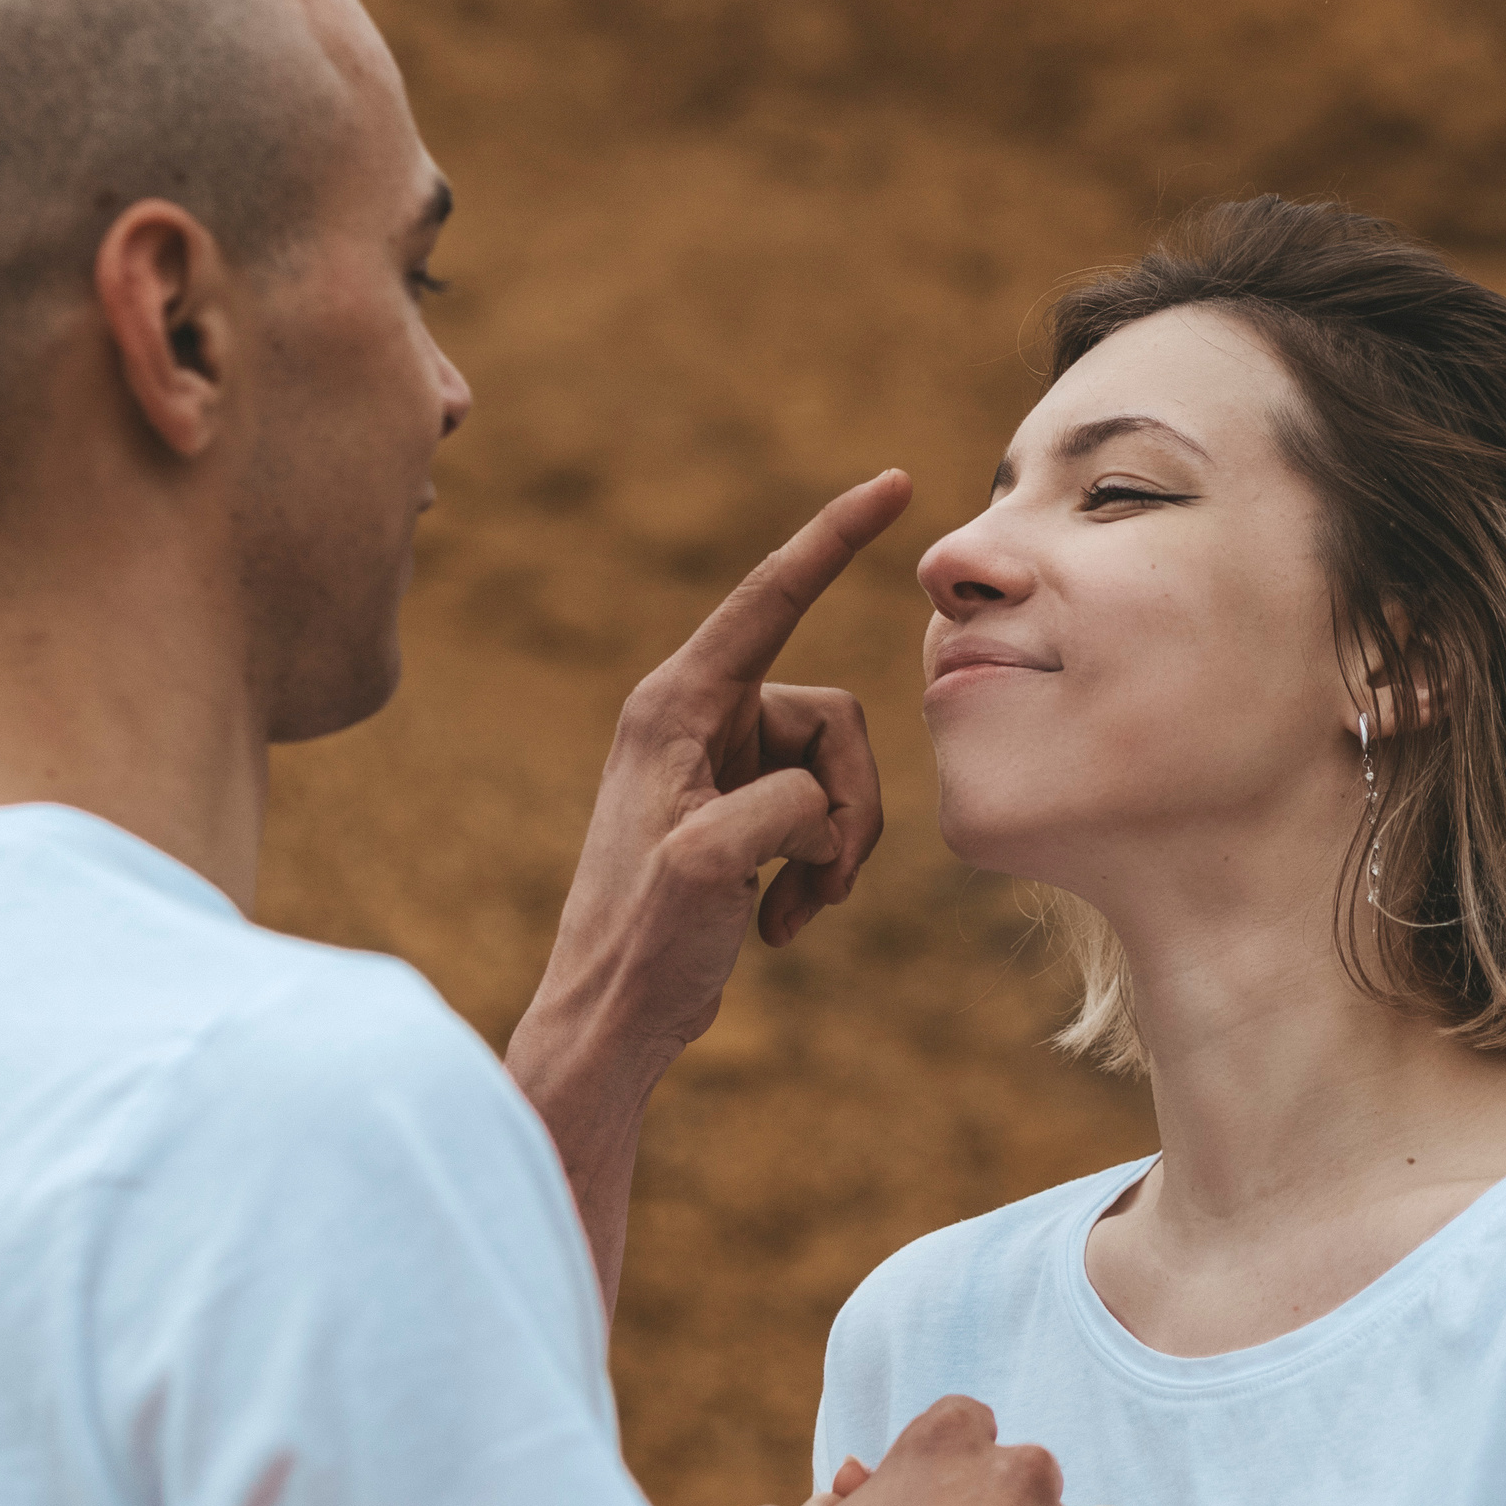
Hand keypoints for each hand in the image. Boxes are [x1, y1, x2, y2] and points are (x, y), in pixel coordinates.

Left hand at [505, 471, 911, 1305]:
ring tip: (798, 910)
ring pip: (840, 772)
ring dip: (838, 848)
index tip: (893, 483)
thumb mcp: (710, 864)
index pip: (771, 596)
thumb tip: (817, 804)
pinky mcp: (738, 811)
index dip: (834, 536)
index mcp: (676, 705)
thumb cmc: (643, 943)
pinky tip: (777, 927)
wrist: (612, 1023)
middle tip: (826, 878)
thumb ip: (780, 804)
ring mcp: (719, 765)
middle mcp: (695, 719)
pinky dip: (819, 872)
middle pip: (836, 717)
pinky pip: (823, 814)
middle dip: (852, 801)